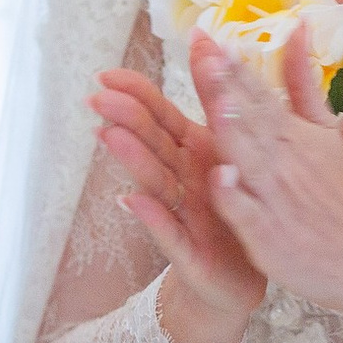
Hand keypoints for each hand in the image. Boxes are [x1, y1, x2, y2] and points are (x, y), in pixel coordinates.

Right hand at [89, 69, 265, 342]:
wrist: (244, 279)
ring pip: (155, 182)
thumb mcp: (239, 157)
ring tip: (108, 135)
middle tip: (99, 97)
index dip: (140, 94)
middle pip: (152, 144)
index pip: (163, 117)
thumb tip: (215, 63)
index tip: (109, 73)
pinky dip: (151, 216)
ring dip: (132, 159)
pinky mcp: (189, 252)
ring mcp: (181, 215)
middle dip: (126, 119)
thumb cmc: (238, 213)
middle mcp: (183, 180)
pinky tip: (129, 201)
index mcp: (197, 154)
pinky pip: (170, 232)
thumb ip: (226, 115)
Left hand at [191, 27, 342, 334]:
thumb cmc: (336, 191)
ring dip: (234, 132)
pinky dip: (235, 195)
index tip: (212, 39)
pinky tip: (221, 178)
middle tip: (205, 57)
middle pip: (252, 119)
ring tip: (217, 104)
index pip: (262, 95)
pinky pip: (248, 212)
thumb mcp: (324, 130)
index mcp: (296, 133)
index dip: (236, 68)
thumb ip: (302, 81)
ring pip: (250, 159)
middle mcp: (285, 159)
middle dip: (228, 88)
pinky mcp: (269, 233)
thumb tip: (299, 25)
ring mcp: (276, 196)